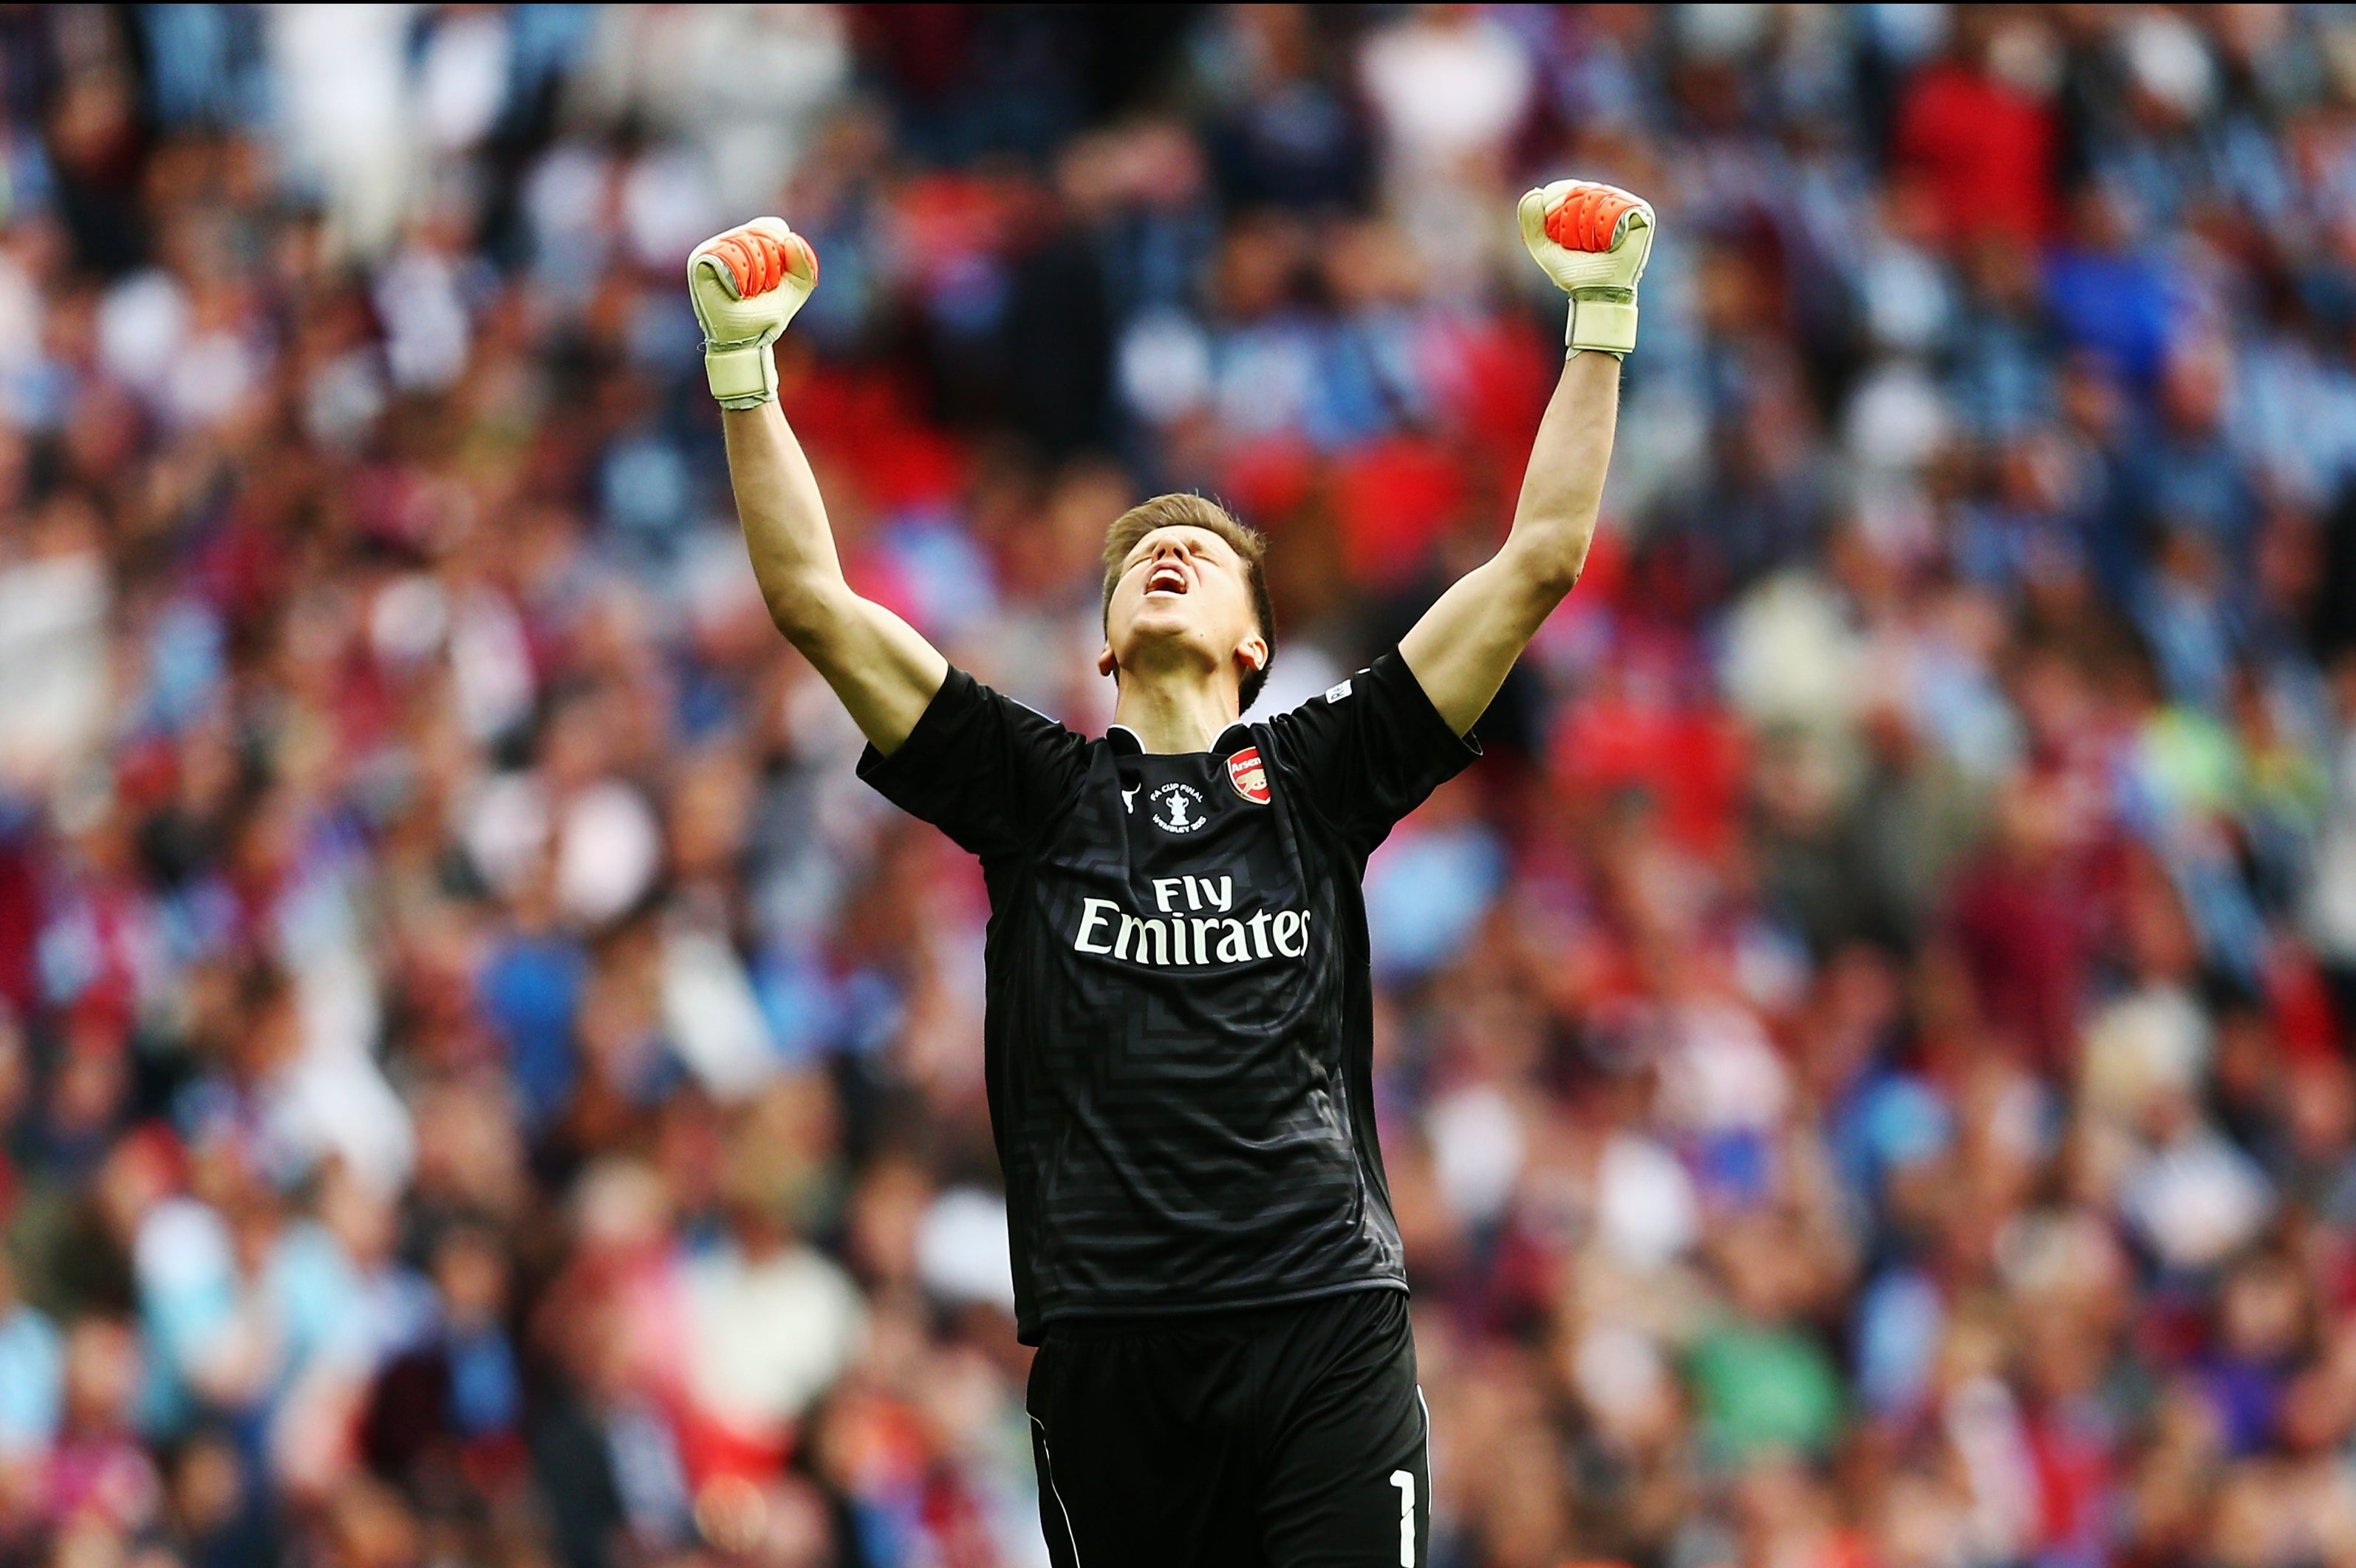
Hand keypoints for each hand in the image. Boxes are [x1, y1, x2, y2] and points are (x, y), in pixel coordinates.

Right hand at [687, 217, 818, 408]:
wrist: (745, 340)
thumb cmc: (766, 314)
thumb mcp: (796, 289)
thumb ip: (805, 264)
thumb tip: (791, 238)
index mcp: (750, 242)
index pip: (772, 226)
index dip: (782, 248)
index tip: (779, 276)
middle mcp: (730, 241)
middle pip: (761, 232)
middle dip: (772, 265)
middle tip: (763, 289)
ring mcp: (713, 247)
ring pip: (745, 241)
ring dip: (757, 274)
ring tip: (750, 293)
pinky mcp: (701, 259)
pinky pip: (729, 254)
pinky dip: (742, 276)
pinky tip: (739, 292)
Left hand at [1517, 180, 1653, 357]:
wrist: (1597, 292)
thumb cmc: (1574, 272)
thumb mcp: (1543, 247)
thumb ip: (1531, 222)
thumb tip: (1535, 193)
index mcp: (1587, 202)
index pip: (1569, 186)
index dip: (1556, 197)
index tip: (1551, 218)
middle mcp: (1608, 200)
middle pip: (1582, 189)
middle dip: (1569, 215)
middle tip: (1572, 241)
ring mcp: (1627, 205)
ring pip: (1598, 195)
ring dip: (1585, 225)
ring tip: (1589, 246)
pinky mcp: (1642, 213)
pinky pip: (1618, 206)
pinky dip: (1605, 226)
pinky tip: (1605, 243)